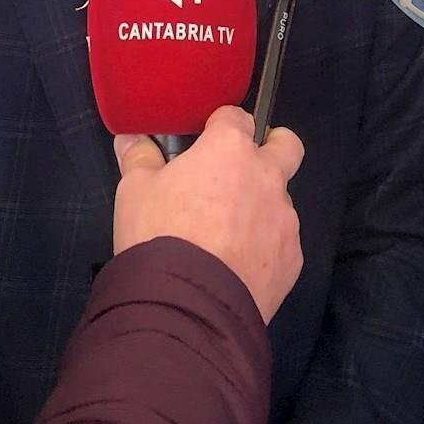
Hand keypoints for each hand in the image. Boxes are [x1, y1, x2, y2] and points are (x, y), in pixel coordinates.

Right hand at [112, 106, 305, 321]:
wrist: (187, 307)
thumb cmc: (159, 237)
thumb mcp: (134, 192)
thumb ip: (139, 158)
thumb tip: (131, 138)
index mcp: (229, 149)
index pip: (236, 116)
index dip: (220, 126)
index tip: (207, 139)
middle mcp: (266, 176)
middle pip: (286, 145)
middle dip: (272, 147)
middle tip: (242, 168)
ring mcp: (284, 218)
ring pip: (281, 199)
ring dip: (261, 206)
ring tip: (225, 234)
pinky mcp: (291, 258)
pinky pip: (282, 241)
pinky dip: (264, 246)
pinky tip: (235, 265)